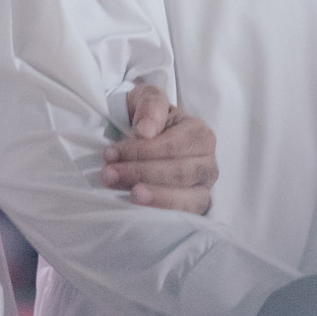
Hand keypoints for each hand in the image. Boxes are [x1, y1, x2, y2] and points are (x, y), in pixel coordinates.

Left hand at [100, 83, 218, 213]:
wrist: (145, 138)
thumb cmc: (147, 118)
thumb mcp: (146, 100)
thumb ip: (150, 106)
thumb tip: (146, 130)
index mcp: (200, 134)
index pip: (173, 146)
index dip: (141, 151)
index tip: (110, 154)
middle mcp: (208, 163)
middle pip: (179, 172)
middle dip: (141, 173)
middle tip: (108, 174)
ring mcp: (204, 188)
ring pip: (186, 198)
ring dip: (154, 196)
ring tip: (129, 194)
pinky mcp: (195, 208)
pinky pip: (186, 215)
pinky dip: (164, 212)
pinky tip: (141, 209)